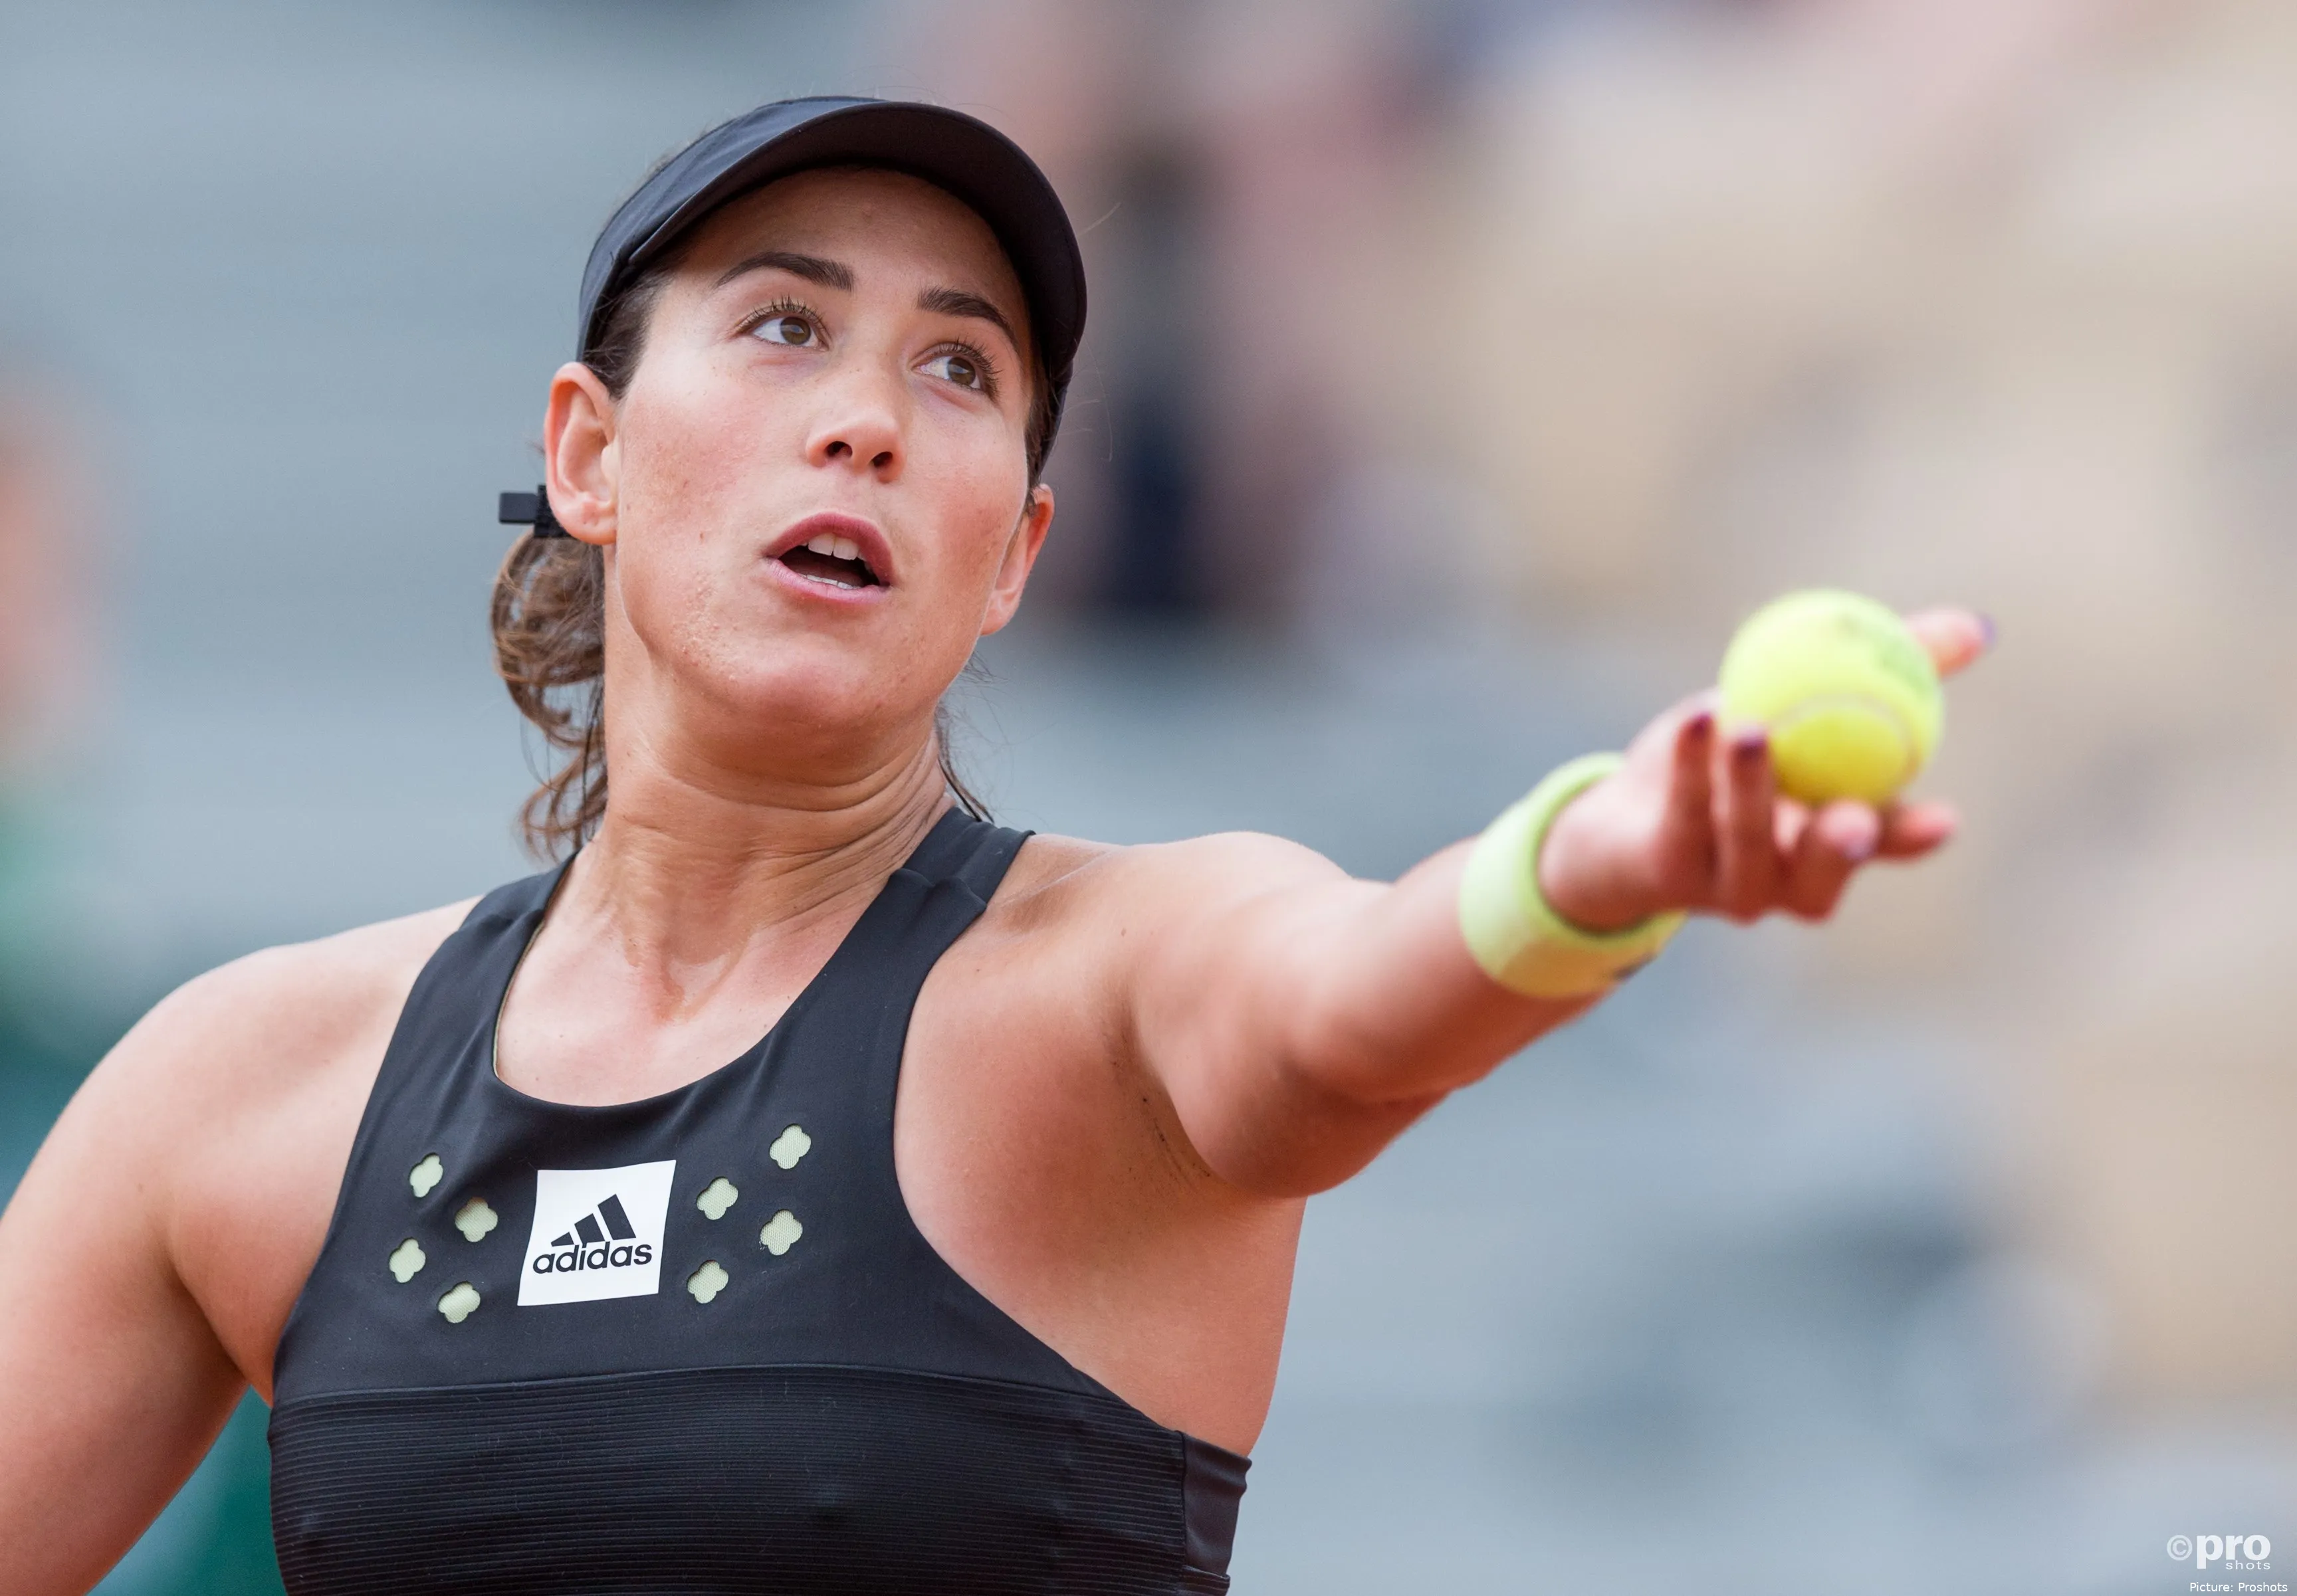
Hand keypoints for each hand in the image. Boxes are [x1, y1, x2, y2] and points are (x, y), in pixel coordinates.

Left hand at [1535, 608, 1989, 930]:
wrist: (1625, 815)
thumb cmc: (1730, 760)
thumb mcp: (1806, 705)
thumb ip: (1888, 670)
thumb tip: (1977, 629)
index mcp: (1830, 843)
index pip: (1884, 847)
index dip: (1911, 838)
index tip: (1944, 819)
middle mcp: (1785, 879)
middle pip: (1821, 874)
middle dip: (1840, 850)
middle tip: (1849, 814)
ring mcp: (1724, 883)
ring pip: (1747, 844)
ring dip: (1751, 789)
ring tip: (1750, 729)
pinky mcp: (1666, 869)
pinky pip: (1683, 816)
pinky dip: (1692, 767)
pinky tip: (1699, 719)